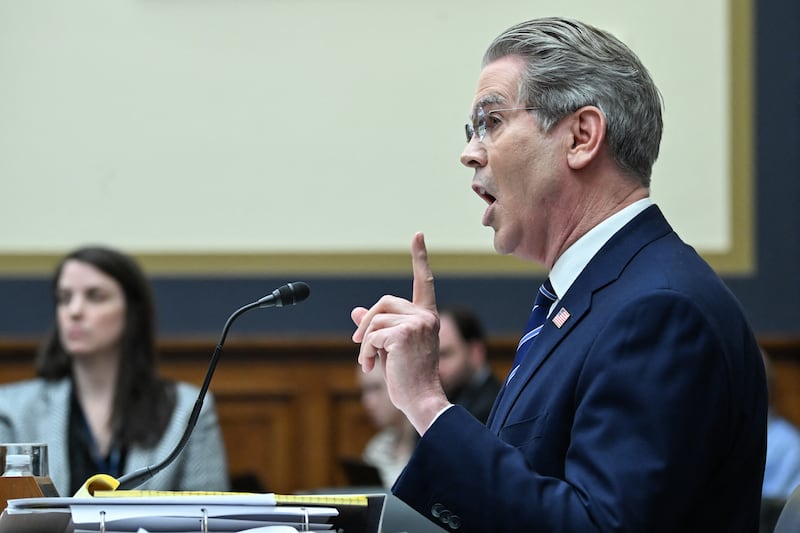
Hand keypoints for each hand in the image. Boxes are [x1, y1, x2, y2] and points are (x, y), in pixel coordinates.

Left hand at [351, 232, 450, 432]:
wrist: (421, 400)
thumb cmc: (409, 378)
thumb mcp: (390, 348)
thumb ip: (378, 328)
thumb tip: (357, 312)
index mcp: (427, 317)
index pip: (424, 282)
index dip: (419, 257)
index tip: (417, 235)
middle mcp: (425, 316)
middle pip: (384, 302)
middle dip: (367, 323)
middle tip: (360, 346)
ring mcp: (417, 323)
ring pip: (375, 320)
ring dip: (365, 343)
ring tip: (370, 364)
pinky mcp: (404, 333)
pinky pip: (371, 335)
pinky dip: (366, 352)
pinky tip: (372, 367)